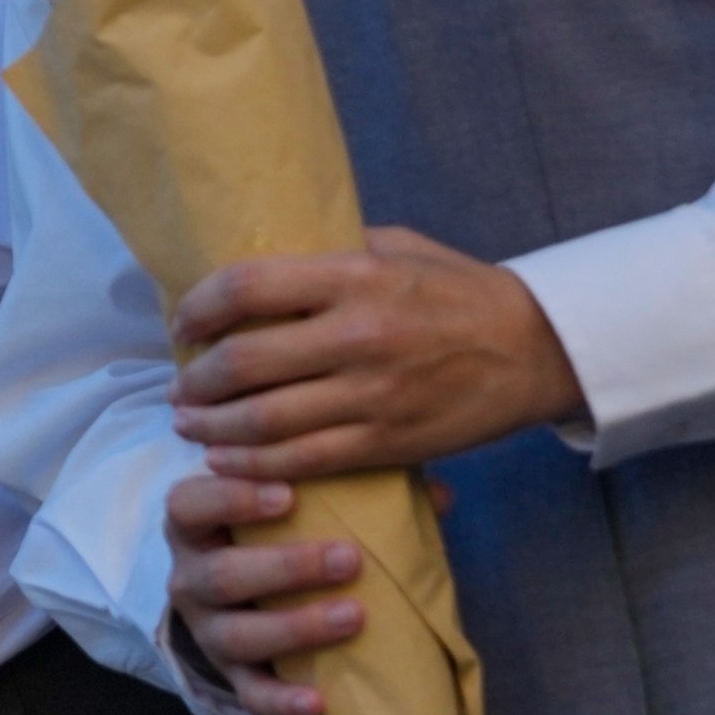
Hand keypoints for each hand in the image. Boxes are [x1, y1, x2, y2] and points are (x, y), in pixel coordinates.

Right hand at [165, 472, 368, 714]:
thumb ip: (350, 486)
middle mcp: (190, 578)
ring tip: (354, 617)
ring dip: (296, 627)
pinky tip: (319, 701)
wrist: (234, 593)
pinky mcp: (230, 676)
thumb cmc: (271, 531)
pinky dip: (282, 700)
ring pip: (238, 635)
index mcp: (195, 524)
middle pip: (222, 574)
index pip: (191, 503)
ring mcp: (207, 631)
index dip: (232, 498)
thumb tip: (440, 494)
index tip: (288, 494)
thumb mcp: (293, 501)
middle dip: (286, 568)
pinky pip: (250, 693)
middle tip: (350, 559)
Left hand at [169, 225, 583, 478]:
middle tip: (179, 387)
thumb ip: (334, 250)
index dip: (200, 308)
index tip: (183, 324)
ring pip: (265, 422)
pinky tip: (228, 463)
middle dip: (196, 381)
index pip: (249, 286)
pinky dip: (254, 467)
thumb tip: (265, 255)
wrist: (535, 350)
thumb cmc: (459, 291)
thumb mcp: (400, 247)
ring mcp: (372, 395)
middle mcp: (358, 334)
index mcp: (357, 275)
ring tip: (192, 425)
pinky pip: (304, 461)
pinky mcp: (388, 442)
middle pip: (245, 362)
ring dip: (213, 429)